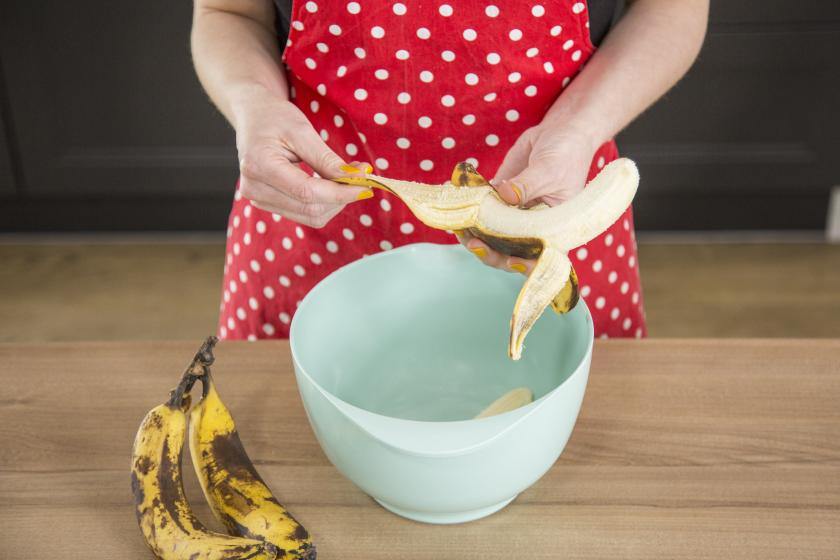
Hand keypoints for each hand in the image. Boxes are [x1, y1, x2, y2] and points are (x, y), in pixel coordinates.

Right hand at [234, 89, 371, 227]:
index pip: (307, 192)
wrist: (254, 118)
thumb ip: (327, 159)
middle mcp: (254, 189)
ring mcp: (258, 200)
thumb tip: (356, 178)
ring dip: (336, 202)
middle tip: (361, 176)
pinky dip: (325, 203)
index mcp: (259, 165)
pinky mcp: (268, 205)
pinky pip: (305, 214)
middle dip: (341, 196)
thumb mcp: (302, 131)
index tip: (367, 185)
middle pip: (310, 208)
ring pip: (311, 216)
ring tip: (346, 177)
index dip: (340, 192)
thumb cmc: (276, 118)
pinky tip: (331, 185)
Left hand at [458, 122, 596, 273]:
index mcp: (555, 229)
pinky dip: (467, 210)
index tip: (511, 261)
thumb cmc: (566, 153)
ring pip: (492, 236)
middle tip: (473, 242)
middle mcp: (533, 228)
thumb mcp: (550, 170)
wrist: (559, 132)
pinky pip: (482, 211)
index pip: (542, 258)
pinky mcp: (500, 200)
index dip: (526, 266)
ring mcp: (514, 216)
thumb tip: (503, 195)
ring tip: (458, 225)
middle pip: (510, 252)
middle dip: (490, 252)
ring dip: (474, 234)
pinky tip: (455, 204)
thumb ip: (526, 185)